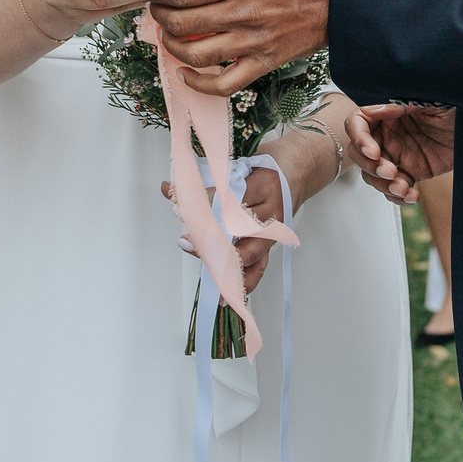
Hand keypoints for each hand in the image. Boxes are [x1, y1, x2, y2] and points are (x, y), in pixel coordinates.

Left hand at [132, 0, 339, 95]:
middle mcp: (244, 14)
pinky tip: (187, 72)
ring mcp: (254, 43)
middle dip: (157, 15)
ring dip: (171, 45)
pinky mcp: (264, 63)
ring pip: (196, 55)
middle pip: (181, 23)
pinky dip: (199, 83)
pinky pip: (224, 85)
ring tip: (169, 32)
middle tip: (155, 6)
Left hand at [161, 164, 285, 294]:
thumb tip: (167, 188)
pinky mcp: (270, 248)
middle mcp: (272, 212)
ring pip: (248, 254)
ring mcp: (273, 233)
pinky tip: (226, 294)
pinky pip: (257, 269)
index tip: (182, 206)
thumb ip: (203, 180)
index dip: (205, 203)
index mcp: (264, 185)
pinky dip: (242, 283)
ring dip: (222, 264)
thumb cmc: (263, 172)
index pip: (232, 197)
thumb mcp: (237, 167)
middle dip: (210, 238)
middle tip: (187, 241)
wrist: (295, 175)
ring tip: (204, 269)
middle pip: (239, 229)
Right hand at [346, 104, 454, 201]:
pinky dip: (400, 197)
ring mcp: (398, 155)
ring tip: (402, 189)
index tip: (374, 152)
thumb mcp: (431, 100)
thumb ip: (405, 102)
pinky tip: (411, 197)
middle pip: (360, 153)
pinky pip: (396, 188)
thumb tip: (381, 108)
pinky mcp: (411, 172)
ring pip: (374, 175)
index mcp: (388, 114)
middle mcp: (388, 135)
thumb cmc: (454, 108)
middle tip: (390, 172)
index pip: (358, 123)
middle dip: (371, 167)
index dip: (359, 138)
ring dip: (384, 186)